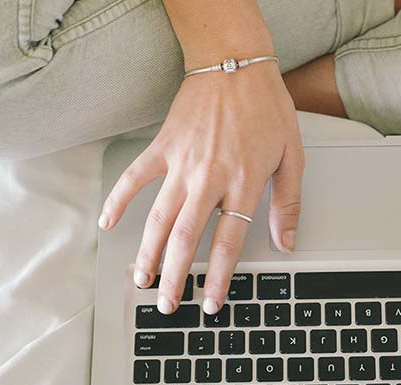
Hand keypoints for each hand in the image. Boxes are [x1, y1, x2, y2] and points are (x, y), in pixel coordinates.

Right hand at [99, 64, 304, 314]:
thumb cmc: (266, 107)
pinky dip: (119, 201)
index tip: (210, 304)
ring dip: (147, 253)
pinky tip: (108, 223)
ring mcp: (182, 163)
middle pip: (186, 239)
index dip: (218, 277)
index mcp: (243, 183)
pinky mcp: (162, 147)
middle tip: (167, 305)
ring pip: (159, 218)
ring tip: (140, 280)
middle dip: (175, 277)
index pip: (228, 242)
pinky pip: (135, 178)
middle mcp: (209, 178)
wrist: (235, 63)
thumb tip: (287, 241)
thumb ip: (288, 203)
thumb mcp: (292, 155)